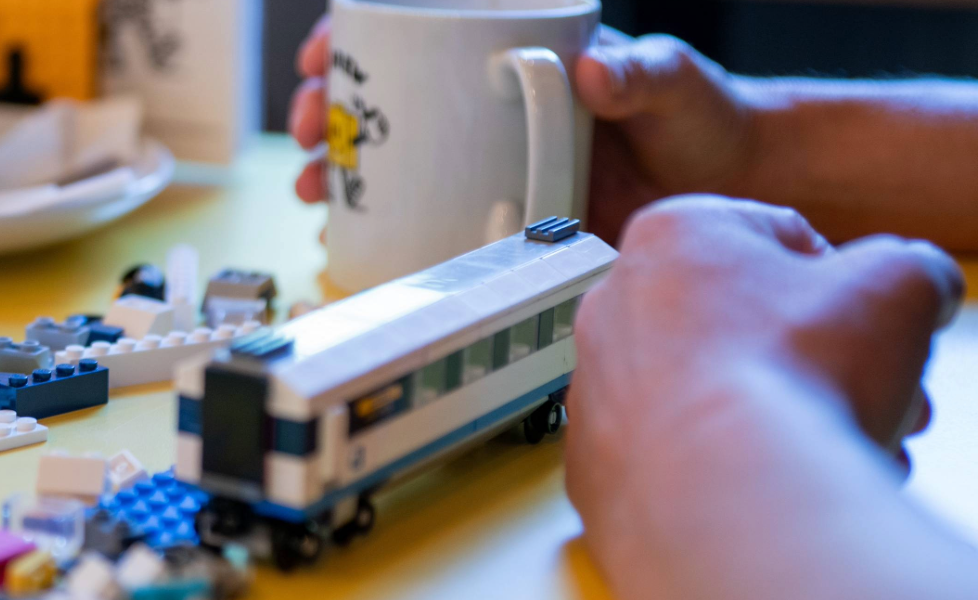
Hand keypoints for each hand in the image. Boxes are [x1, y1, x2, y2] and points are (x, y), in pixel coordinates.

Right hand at [287, 25, 764, 243]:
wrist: (733, 191)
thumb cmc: (703, 116)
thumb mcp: (672, 79)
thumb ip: (638, 71)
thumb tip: (593, 73)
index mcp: (514, 54)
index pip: (416, 32)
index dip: (353, 39)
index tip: (320, 57)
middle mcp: (488, 108)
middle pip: (382, 98)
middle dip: (324, 110)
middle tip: (305, 131)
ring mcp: (488, 162)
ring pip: (390, 158)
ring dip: (337, 170)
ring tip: (313, 186)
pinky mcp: (499, 216)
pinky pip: (425, 216)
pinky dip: (380, 223)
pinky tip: (348, 234)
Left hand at [568, 196, 961, 500]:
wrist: (727, 493)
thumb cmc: (790, 375)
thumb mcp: (899, 285)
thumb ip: (911, 268)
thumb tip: (913, 280)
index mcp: (673, 235)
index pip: (777, 238)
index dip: (844, 281)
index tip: (869, 319)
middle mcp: (616, 305)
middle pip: (747, 323)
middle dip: (825, 357)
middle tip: (876, 388)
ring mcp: (598, 387)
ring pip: (716, 392)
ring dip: (786, 413)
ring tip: (845, 440)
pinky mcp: (599, 463)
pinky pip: (681, 453)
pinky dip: (731, 464)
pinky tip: (784, 480)